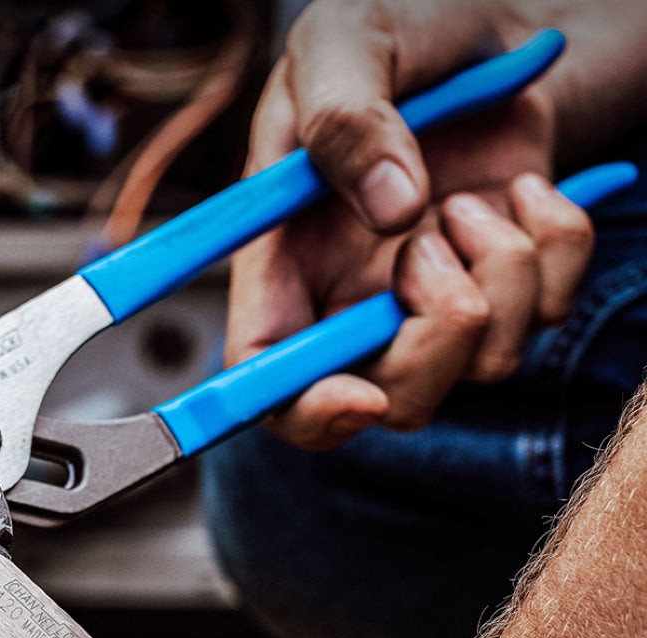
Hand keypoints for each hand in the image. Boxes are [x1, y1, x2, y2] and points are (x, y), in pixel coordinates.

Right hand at [229, 0, 606, 449]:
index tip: (360, 396)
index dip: (305, 411)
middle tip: (433, 248)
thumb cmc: (398, 29)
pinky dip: (555, 246)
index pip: (270, 379)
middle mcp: (356, 300)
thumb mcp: (344, 41)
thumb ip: (345, 118)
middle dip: (432, 344)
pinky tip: (529, 191)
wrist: (491, 21)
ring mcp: (436, 302)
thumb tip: (393, 212)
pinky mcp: (510, 289)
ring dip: (498, 274)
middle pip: (388, 400)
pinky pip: (548, 315)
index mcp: (287, 265)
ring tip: (474, 197)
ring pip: (480, 366)